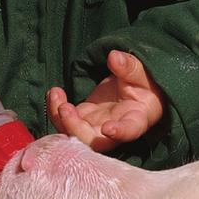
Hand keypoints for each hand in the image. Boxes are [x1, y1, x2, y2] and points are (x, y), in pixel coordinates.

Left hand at [47, 50, 164, 151]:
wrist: (136, 91)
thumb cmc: (144, 84)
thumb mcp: (142, 73)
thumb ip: (129, 66)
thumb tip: (114, 57)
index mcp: (137, 119)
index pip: (130, 130)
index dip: (119, 133)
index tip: (108, 128)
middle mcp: (115, 131)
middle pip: (94, 141)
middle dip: (75, 128)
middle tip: (65, 108)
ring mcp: (96, 127)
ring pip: (75, 134)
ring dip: (60, 119)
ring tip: (55, 94)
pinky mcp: (84, 118)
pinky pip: (66, 121)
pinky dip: (55, 110)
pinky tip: (55, 93)